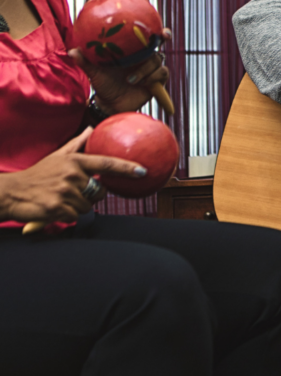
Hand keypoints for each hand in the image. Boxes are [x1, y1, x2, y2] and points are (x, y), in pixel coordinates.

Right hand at [0, 128, 144, 222]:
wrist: (10, 193)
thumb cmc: (37, 175)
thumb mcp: (57, 157)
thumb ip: (77, 144)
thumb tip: (91, 128)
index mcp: (74, 162)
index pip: (106, 164)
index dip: (126, 168)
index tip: (142, 171)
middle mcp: (71, 175)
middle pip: (99, 192)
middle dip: (90, 195)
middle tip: (70, 191)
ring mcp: (65, 192)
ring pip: (88, 206)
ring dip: (77, 206)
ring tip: (59, 198)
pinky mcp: (58, 208)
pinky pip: (76, 216)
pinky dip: (68, 215)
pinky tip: (54, 208)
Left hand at [68, 28, 171, 113]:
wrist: (111, 105)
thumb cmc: (103, 85)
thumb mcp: (94, 72)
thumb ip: (85, 61)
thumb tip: (72, 51)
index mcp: (129, 51)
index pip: (144, 37)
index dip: (154, 31)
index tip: (159, 30)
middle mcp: (141, 58)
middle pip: (154, 47)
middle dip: (158, 43)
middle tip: (153, 47)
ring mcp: (150, 69)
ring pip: (157, 61)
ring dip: (146, 70)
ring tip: (131, 80)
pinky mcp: (156, 81)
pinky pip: (162, 74)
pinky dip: (153, 77)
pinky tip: (142, 84)